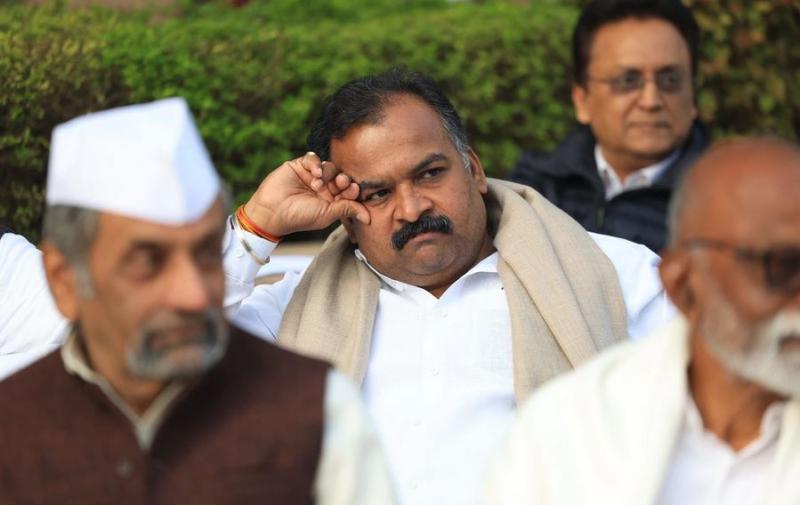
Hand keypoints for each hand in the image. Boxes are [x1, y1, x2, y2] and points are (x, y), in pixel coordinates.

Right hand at [242, 152, 369, 236]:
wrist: (272, 212)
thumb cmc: (300, 217)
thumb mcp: (327, 214)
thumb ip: (347, 209)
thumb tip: (369, 218)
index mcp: (332, 200)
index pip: (348, 191)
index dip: (353, 189)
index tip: (353, 189)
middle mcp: (324, 187)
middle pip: (341, 176)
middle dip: (344, 179)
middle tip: (342, 182)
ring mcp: (312, 176)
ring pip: (329, 166)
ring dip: (329, 173)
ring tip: (319, 184)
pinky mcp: (299, 166)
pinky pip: (313, 158)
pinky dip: (316, 163)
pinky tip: (314, 173)